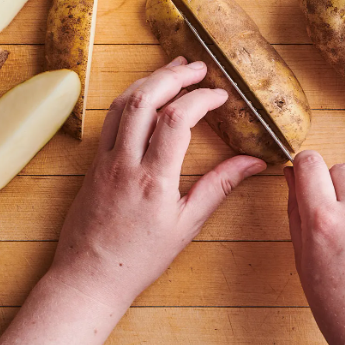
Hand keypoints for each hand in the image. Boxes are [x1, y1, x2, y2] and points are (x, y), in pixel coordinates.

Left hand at [0, 57, 266, 344]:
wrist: (89, 276)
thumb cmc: (140, 258)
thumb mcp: (187, 225)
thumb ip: (220, 186)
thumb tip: (254, 162)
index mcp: (154, 180)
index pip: (177, 120)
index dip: (201, 99)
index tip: (220, 95)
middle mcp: (126, 163)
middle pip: (146, 100)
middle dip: (174, 76)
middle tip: (198, 67)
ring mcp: (105, 160)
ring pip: (123, 103)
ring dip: (150, 79)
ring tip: (174, 69)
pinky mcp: (93, 162)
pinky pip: (110, 119)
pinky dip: (131, 98)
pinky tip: (146, 94)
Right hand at [285, 151, 344, 344]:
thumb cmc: (338, 309)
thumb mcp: (303, 260)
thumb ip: (295, 210)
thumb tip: (292, 174)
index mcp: (323, 220)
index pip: (310, 161)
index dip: (305, 165)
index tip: (307, 175)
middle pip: (343, 168)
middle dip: (334, 184)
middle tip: (333, 214)